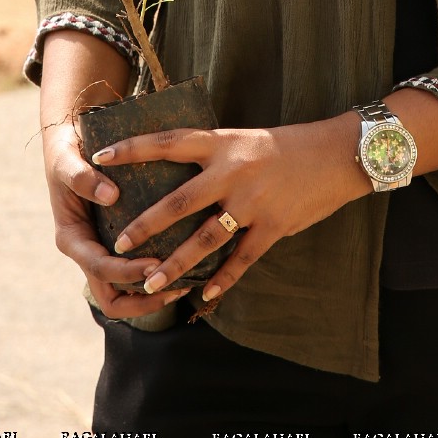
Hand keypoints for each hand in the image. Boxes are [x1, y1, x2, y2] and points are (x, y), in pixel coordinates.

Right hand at [43, 119, 196, 320]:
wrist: (68, 140)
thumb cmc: (66, 150)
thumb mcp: (66, 160)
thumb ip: (82, 177)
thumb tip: (111, 196)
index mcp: (72, 239)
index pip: (100, 269)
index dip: (127, 272)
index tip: (156, 263)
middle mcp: (87, 251)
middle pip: (112, 298)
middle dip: (143, 300)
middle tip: (177, 288)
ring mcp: (102, 250)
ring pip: (126, 293)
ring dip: (153, 297)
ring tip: (186, 285)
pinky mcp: (117, 242)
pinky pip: (135, 272)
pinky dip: (156, 276)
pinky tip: (186, 265)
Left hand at [92, 115, 368, 304]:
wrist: (337, 155)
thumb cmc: (288, 146)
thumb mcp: (245, 140)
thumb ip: (214, 157)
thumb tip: (180, 173)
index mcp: (222, 143)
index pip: (167, 143)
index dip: (132, 149)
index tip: (100, 156)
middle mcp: (233, 172)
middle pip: (178, 202)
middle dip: (146, 225)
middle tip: (118, 242)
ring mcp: (252, 202)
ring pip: (205, 240)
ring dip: (176, 265)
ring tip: (150, 283)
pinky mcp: (273, 227)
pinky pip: (241, 260)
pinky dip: (222, 281)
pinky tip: (204, 297)